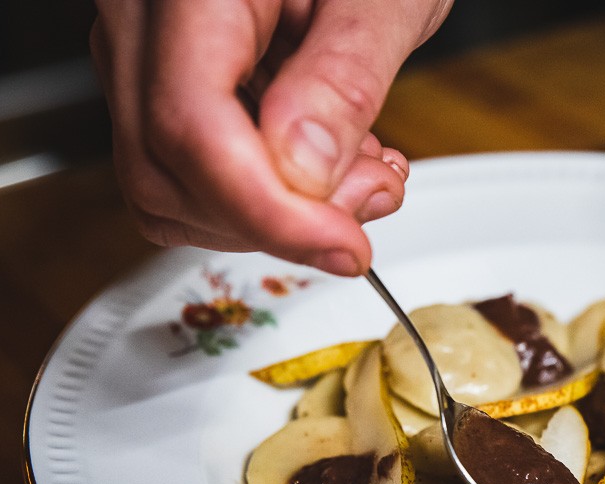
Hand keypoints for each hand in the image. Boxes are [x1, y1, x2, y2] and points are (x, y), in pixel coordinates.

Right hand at [91, 0, 452, 275]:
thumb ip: (344, 78)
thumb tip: (303, 172)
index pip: (189, 125)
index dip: (269, 211)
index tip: (346, 246)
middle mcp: (140, 14)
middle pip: (166, 170)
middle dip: (279, 217)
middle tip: (373, 193)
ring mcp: (142, 50)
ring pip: (168, 188)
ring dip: (275, 214)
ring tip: (364, 172)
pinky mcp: (165, 80)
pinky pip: (188, 172)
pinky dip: (264, 197)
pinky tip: (329, 165)